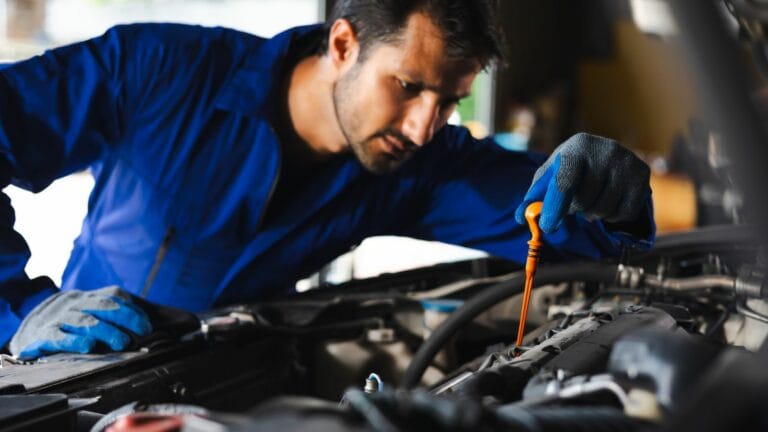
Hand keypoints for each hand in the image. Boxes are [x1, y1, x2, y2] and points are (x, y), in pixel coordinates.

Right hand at [9, 286, 151, 359]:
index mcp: (89, 297)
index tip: (147, 326)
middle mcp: (75, 304)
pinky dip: (75, 341)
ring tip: (122, 342)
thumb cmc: (71, 325)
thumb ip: (114, 316)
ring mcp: (59, 318)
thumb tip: (147, 326)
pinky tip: (89, 347)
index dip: (132, 309)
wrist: (30, 331)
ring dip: (106, 331)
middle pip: (103, 306)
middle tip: (141, 333)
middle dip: (125, 318)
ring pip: (85, 321)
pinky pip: (60, 337)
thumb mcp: (91, 313)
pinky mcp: (44, 335)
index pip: (114, 295)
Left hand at [515, 133, 650, 232]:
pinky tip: (607, 201)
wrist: (603, 156)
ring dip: (593, 214)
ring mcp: (627, 161)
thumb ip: (534, 197)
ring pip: (604, 209)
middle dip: (575, 209)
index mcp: (577, 147)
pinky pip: (624, 213)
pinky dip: (612, 216)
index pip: (565, 181)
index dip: (555, 207)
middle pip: (585, 200)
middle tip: (575, 202)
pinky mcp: (642, 174)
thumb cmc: (570, 169)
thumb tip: (521, 218)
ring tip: (591, 200)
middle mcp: (605, 150)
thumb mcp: (550, 176)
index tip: (547, 227)